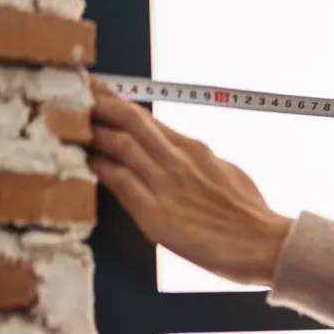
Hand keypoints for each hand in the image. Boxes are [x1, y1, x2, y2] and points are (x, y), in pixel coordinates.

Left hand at [87, 77, 292, 286]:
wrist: (266, 243)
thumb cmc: (251, 215)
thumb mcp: (227, 174)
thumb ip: (200, 162)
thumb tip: (186, 156)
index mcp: (196, 150)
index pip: (148, 119)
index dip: (116, 102)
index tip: (95, 90)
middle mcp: (178, 160)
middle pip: (129, 120)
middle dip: (97, 104)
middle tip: (71, 94)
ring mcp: (165, 184)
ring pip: (119, 144)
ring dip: (91, 132)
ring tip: (66, 124)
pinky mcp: (155, 212)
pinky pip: (119, 181)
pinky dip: (99, 167)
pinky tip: (84, 162)